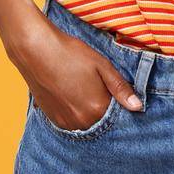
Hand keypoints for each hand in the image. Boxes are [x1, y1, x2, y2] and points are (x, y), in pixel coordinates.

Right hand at [8, 21, 143, 128]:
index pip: (118, 117)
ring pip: (87, 124)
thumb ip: (120, 88)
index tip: (117, 94)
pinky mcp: (52, 119)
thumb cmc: (70, 53)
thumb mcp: (101, 65)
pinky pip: (72, 123)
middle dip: (105, 110)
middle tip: (99, 89)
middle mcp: (81, 121)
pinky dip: (76, 114)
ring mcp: (65, 122)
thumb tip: (138, 107)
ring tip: (84, 91)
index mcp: (97, 108)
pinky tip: (73, 96)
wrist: (35, 49)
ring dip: (90, 113)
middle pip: (102, 123)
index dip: (120, 105)